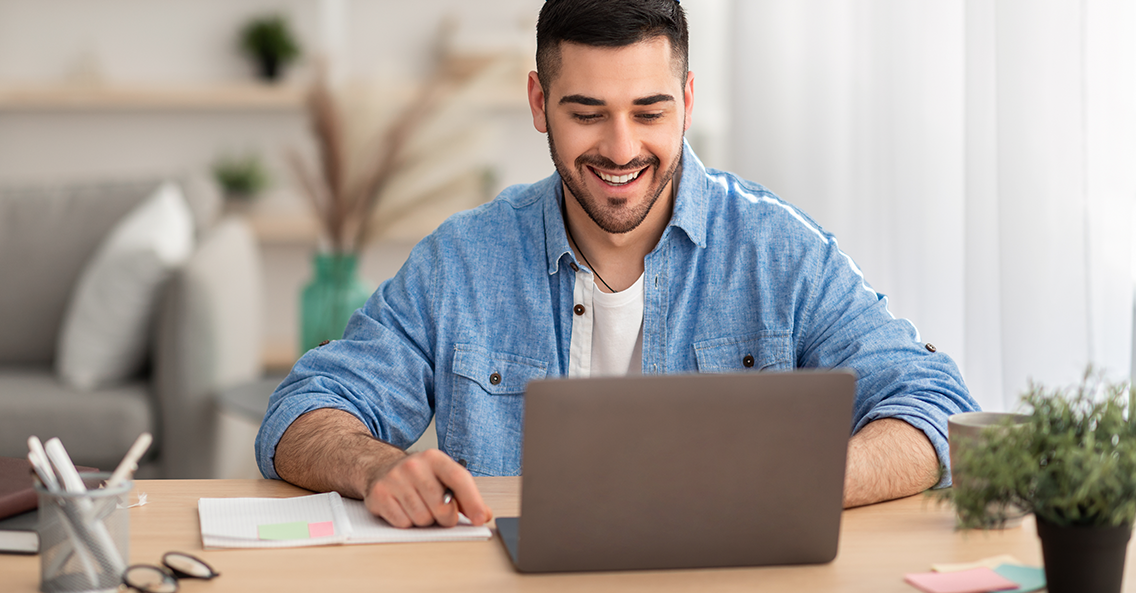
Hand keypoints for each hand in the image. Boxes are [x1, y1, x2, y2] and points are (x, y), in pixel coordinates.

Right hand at [363, 449, 492, 527]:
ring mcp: (395, 479)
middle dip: (446, 517)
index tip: (479, 518)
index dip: (472, 501)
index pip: (459, 479)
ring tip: (420, 508)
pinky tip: (404, 510)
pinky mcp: (380, 495)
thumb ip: (465, 496)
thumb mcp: (443, 478)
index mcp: (435, 458)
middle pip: (441, 506)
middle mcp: (414, 466)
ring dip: (425, 521)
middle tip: (442, 514)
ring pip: (422, 518)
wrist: (381, 468)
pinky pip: (403, 523)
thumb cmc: (419, 477)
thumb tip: (483, 514)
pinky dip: (407, 522)